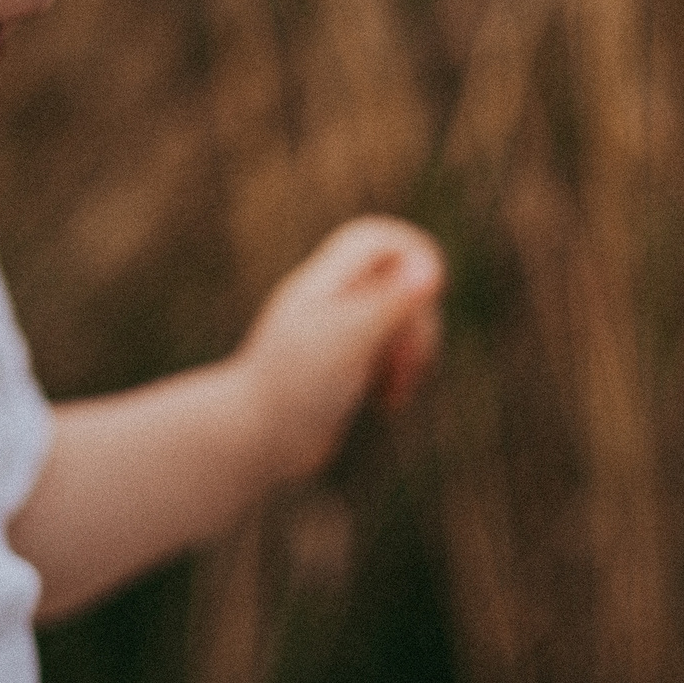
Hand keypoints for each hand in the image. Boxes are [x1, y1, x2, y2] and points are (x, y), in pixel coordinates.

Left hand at [232, 216, 444, 486]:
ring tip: (391, 395)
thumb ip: (390, 302)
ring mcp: (334, 335)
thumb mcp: (349, 341)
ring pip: (397, 323)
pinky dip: (396, 376)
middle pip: (399, 286)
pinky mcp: (340, 368)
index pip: (378, 238)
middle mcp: (328, 303)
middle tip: (405, 367)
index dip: (415, 255)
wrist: (252, 444)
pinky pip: (386, 355)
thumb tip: (431, 269)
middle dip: (417, 327)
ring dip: (410, 356)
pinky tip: (385, 404)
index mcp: (323, 285)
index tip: (431, 296)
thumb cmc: (296, 389)